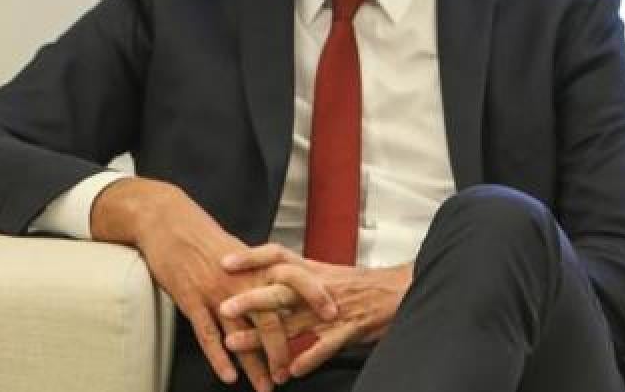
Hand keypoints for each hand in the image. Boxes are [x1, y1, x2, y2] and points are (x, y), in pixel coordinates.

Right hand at [90, 178, 336, 389]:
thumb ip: (259, 270)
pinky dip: (219, 357)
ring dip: (255, 363)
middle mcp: (241, 279)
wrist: (168, 221)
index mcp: (256, 264)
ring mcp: (216, 290)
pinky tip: (229, 376)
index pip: (294, 280)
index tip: (332, 316)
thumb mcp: (238, 251)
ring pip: (241, 332)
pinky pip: (208, 333)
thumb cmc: (203, 236)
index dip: (315, 296)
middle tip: (289, 374)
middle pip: (270, 317)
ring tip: (266, 386)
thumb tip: (282, 286)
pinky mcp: (191, 299)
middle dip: (282, 349)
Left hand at [217, 244, 412, 377]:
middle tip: (224, 308)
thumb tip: (266, 281)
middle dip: (251, 299)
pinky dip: (309, 357)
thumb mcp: (327, 275)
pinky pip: (326, 345)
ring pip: (294, 321)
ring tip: (237, 344)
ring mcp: (333, 308)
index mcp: (313, 269)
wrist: (400, 290)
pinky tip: (292, 370)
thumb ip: (298, 279)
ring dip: (264, 336)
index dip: (251, 257)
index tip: (225, 262)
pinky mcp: (349, 328)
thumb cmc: (362, 286)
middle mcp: (319, 286)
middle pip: (280, 289)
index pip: (277, 255)